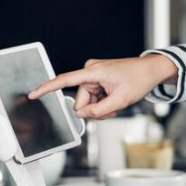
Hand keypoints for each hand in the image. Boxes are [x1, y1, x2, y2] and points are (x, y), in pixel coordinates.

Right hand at [27, 55, 177, 119]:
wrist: (151, 70)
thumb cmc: (138, 80)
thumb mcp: (120, 101)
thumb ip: (98, 111)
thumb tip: (82, 115)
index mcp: (93, 72)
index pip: (64, 81)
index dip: (47, 88)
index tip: (34, 94)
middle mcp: (89, 71)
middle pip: (81, 101)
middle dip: (94, 109)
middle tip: (113, 106)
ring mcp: (93, 75)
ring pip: (87, 102)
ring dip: (101, 106)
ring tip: (116, 100)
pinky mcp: (97, 79)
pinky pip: (93, 98)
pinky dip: (103, 102)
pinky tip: (114, 97)